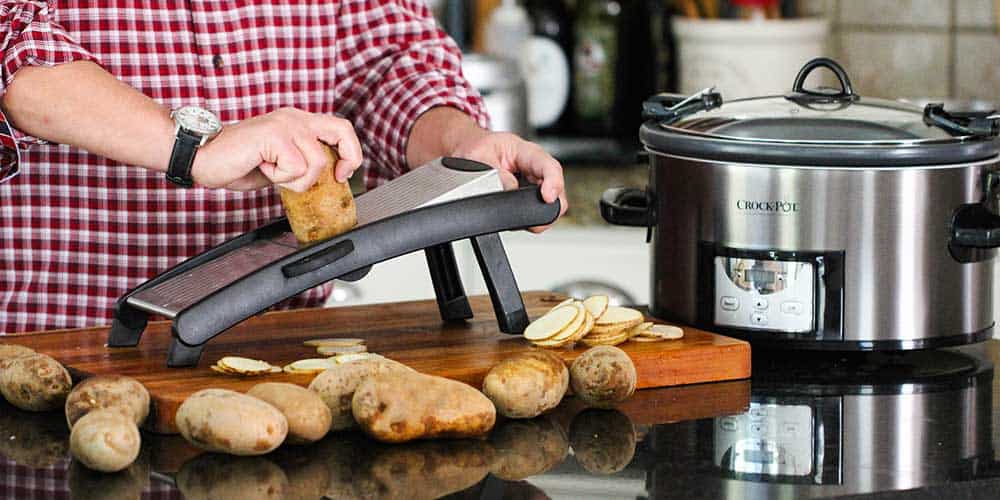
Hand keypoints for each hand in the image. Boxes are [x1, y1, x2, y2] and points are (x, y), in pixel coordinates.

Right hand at [191, 108, 362, 191]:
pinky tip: (262, 167)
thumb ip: (302, 164)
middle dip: (348, 159)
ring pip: (317, 162)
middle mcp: (295, 118)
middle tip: (336, 177)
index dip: (351, 152)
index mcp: (298, 121)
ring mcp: (285, 124)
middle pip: (342, 131)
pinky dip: (280, 178)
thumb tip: (325, 180)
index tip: (342, 173)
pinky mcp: (275, 135)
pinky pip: (296, 168)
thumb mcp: (279, 163)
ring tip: (272, 171)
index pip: (340, 128)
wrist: (201, 156)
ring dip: (296, 179)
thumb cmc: (236, 162)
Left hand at [451, 130, 567, 232]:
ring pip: (549, 206)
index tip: (548, 197)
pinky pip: (535, 212)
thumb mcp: (479, 155)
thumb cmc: (477, 147)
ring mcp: (533, 185)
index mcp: (527, 152)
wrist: (469, 151)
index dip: (553, 182)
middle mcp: (535, 169)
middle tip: (534, 221)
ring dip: (537, 216)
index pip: (549, 166)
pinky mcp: (527, 198)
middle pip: (557, 191)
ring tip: (518, 217)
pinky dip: (527, 220)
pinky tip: (513, 217)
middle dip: (549, 208)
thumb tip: (509, 189)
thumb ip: (495, 173)